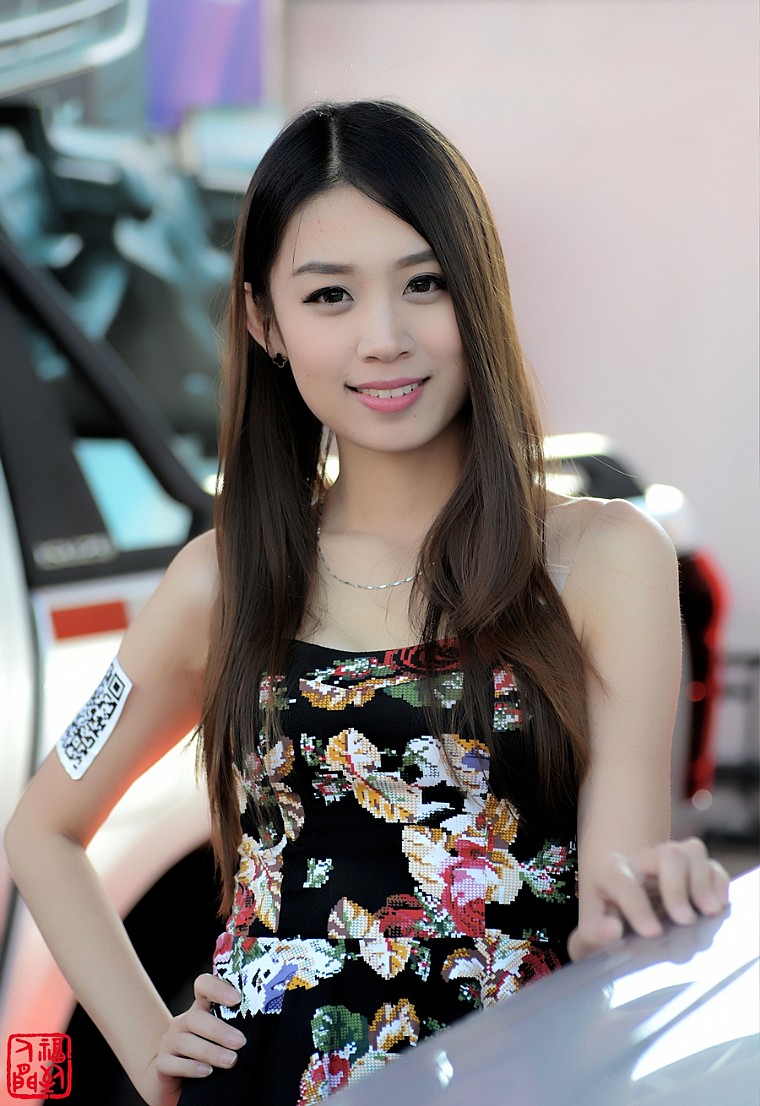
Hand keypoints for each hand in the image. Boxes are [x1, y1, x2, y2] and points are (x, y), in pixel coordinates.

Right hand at [139, 974, 243, 1105]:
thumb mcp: (221, 1037)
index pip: (204, 986)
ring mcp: (170, 1041)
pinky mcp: (162, 1064)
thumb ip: (235, 1027)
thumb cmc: (208, 1054)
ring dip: (210, 1051)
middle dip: (219, 1030)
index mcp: (201, 1009)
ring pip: (186, 1041)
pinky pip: (171, 1063)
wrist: (175, 1080)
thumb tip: (264, 1028)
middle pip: (196, 1017)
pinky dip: (190, 1068)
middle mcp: (184, 1021)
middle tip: (240, 1042)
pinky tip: (206, 1072)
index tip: (237, 999)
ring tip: (231, 1061)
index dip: (218, 988)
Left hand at [568, 837, 729, 960]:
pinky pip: (711, 864)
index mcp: (611, 873)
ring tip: (707, 911)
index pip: (622, 880)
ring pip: (691, 852)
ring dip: (702, 882)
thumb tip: (612, 931)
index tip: (652, 932)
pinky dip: (718, 882)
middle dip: (677, 887)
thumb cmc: (605, 919)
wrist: (618, 906)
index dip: (636, 905)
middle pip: (666, 855)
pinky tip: (717, 905)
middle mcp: (642, 861)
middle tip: (685, 921)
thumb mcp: (591, 928)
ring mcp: (670, 863)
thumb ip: (593, 933)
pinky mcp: (693, 871)